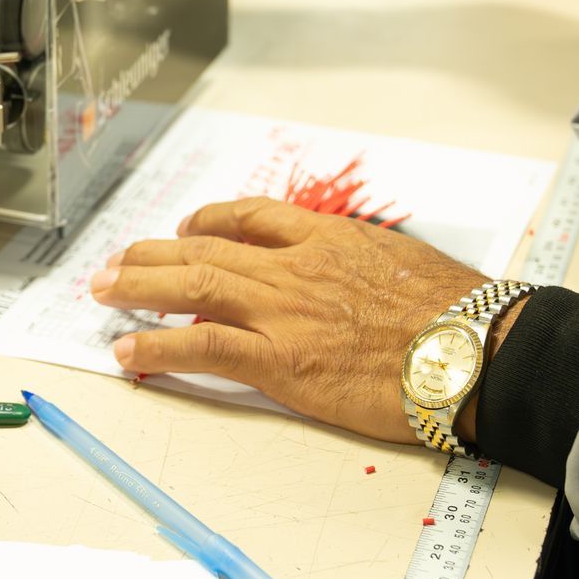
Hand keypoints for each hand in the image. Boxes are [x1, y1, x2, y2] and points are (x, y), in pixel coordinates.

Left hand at [90, 198, 521, 443]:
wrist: (477, 352)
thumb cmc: (458, 315)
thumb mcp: (406, 266)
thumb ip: (364, 266)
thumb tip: (353, 279)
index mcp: (330, 238)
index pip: (253, 217)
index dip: (210, 220)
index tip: (189, 227)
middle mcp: (296, 267)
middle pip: (206, 247)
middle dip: (153, 253)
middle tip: (116, 262)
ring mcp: (283, 312)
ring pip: (191, 285)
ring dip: (137, 287)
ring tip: (101, 293)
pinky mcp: (280, 361)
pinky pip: (201, 346)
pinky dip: (156, 346)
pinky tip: (127, 351)